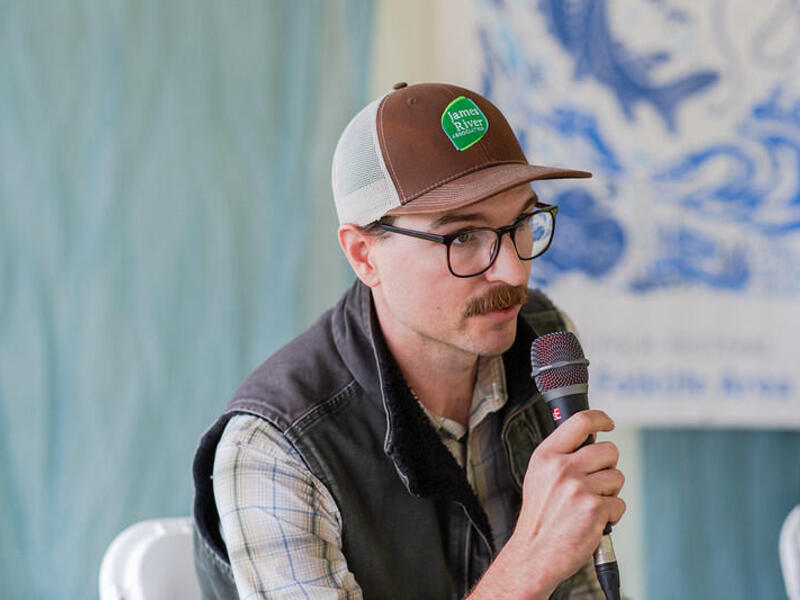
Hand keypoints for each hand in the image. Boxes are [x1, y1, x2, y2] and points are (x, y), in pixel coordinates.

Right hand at [471, 410, 625, 598]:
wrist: (533, 555)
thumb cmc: (539, 518)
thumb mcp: (539, 477)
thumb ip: (560, 456)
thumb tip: (590, 439)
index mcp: (546, 456)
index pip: (579, 421)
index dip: (600, 418)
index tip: (608, 423)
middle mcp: (562, 467)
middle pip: (608, 450)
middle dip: (608, 467)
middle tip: (594, 484)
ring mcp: (578, 488)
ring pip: (617, 478)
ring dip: (609, 494)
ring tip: (588, 506)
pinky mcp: (594, 509)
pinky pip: (619, 504)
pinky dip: (611, 515)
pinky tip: (592, 522)